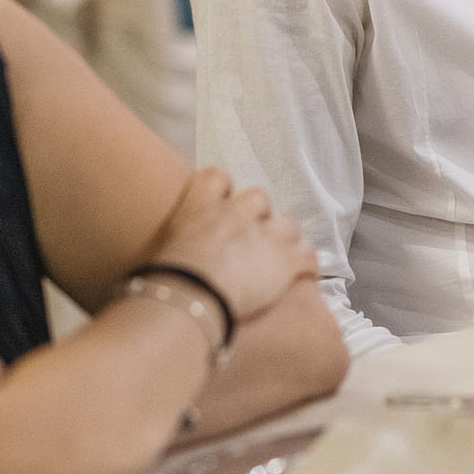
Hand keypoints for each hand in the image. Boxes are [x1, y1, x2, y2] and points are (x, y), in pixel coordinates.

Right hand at [148, 169, 319, 324]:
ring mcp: (264, 235)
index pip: (216, 177)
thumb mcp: (165, 247)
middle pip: (258, 198)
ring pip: (288, 227)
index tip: (222, 201)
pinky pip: (308, 257)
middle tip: (248, 239)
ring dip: (284, 241)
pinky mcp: (286, 260)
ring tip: (278, 260)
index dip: (222, 190)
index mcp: (202, 205)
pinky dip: (308, 266)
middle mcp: (237, 213)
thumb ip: (182, 239)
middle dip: (258, 216)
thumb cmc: (168, 278)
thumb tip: (181, 253)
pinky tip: (306, 275)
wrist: (191, 295)